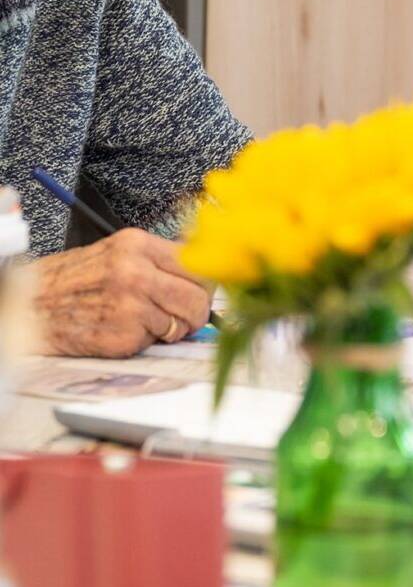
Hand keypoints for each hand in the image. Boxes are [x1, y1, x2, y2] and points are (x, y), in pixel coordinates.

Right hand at [33, 230, 212, 356]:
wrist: (32, 306)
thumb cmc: (75, 282)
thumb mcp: (117, 254)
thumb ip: (158, 261)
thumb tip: (203, 277)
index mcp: (138, 245)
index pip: (198, 264)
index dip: (205, 283)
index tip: (203, 292)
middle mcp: (136, 271)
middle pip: (199, 296)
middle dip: (196, 311)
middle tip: (184, 317)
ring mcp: (131, 304)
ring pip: (183, 322)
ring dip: (172, 328)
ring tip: (147, 322)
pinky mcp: (125, 333)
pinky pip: (158, 341)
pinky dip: (147, 340)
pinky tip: (125, 330)